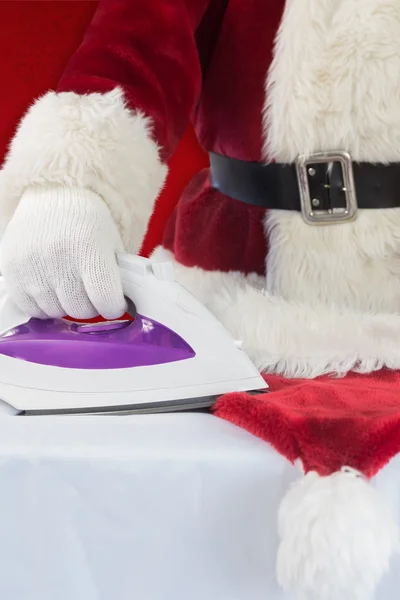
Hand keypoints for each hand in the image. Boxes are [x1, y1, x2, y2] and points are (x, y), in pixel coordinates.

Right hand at [0, 184, 125, 319]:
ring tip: (69, 286)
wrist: (53, 194)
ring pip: (56, 312)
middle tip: (90, 291)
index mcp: (90, 249)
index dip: (113, 306)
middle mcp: (59, 258)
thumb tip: (123, 307)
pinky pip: (31, 308)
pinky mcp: (12, 271)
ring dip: (66, 305)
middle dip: (90, 306)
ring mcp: (32, 266)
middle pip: (80, 310)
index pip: (106, 301)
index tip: (113, 302)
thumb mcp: (111, 243)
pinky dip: (43, 305)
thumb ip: (117, 276)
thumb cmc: (87, 222)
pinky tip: (50, 289)